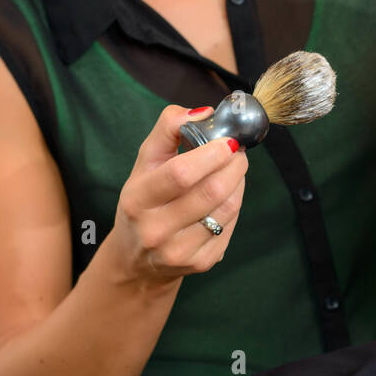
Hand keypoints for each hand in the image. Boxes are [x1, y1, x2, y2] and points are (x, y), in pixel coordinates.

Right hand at [113, 104, 247, 287]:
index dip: (211, 154)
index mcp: (138, 200)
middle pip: (212, 191)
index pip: (180, 174)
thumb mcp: (145, 162)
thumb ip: (169, 128)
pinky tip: (226, 195)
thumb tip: (204, 112)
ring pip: (227, 208)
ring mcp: (180, 251)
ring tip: (232, 169)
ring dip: (238, 181)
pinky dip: (235, 203)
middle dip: (234, 164)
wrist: (136, 258)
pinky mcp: (201, 263)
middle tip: (237, 151)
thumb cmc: (144, 200)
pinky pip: (231, 225)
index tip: (228, 140)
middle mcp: (156, 230)